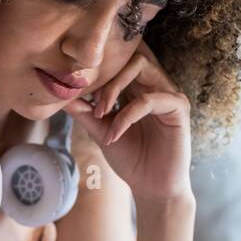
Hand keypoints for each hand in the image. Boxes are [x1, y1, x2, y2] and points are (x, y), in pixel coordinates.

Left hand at [65, 38, 192, 201]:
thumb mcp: (101, 131)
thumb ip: (84, 112)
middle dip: (104, 75)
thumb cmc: (131, 159)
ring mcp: (168, 93)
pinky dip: (126, 116)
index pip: (119, 58)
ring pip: (140, 66)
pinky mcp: (179, 108)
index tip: (75, 88)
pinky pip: (148, 100)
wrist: (151, 187)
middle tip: (89, 103)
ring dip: (113, 87)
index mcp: (137, 86)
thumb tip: (61, 94)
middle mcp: (154, 83)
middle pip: (129, 54)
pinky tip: (114, 134)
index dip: (96, 68)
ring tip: (99, 114)